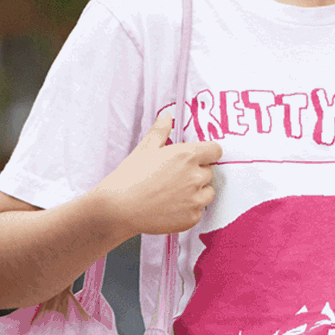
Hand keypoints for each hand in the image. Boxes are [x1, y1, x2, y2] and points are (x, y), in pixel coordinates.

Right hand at [92, 111, 222, 235]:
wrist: (118, 208)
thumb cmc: (130, 177)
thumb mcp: (145, 148)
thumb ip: (160, 131)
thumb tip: (167, 116)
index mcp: (187, 156)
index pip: (215, 150)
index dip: (207, 153)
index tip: (199, 157)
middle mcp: (195, 177)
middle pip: (209, 172)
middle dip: (197, 172)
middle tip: (175, 177)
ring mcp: (195, 199)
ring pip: (208, 192)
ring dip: (197, 191)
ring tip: (174, 193)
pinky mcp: (192, 218)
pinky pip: (199, 211)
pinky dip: (189, 210)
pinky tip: (171, 207)